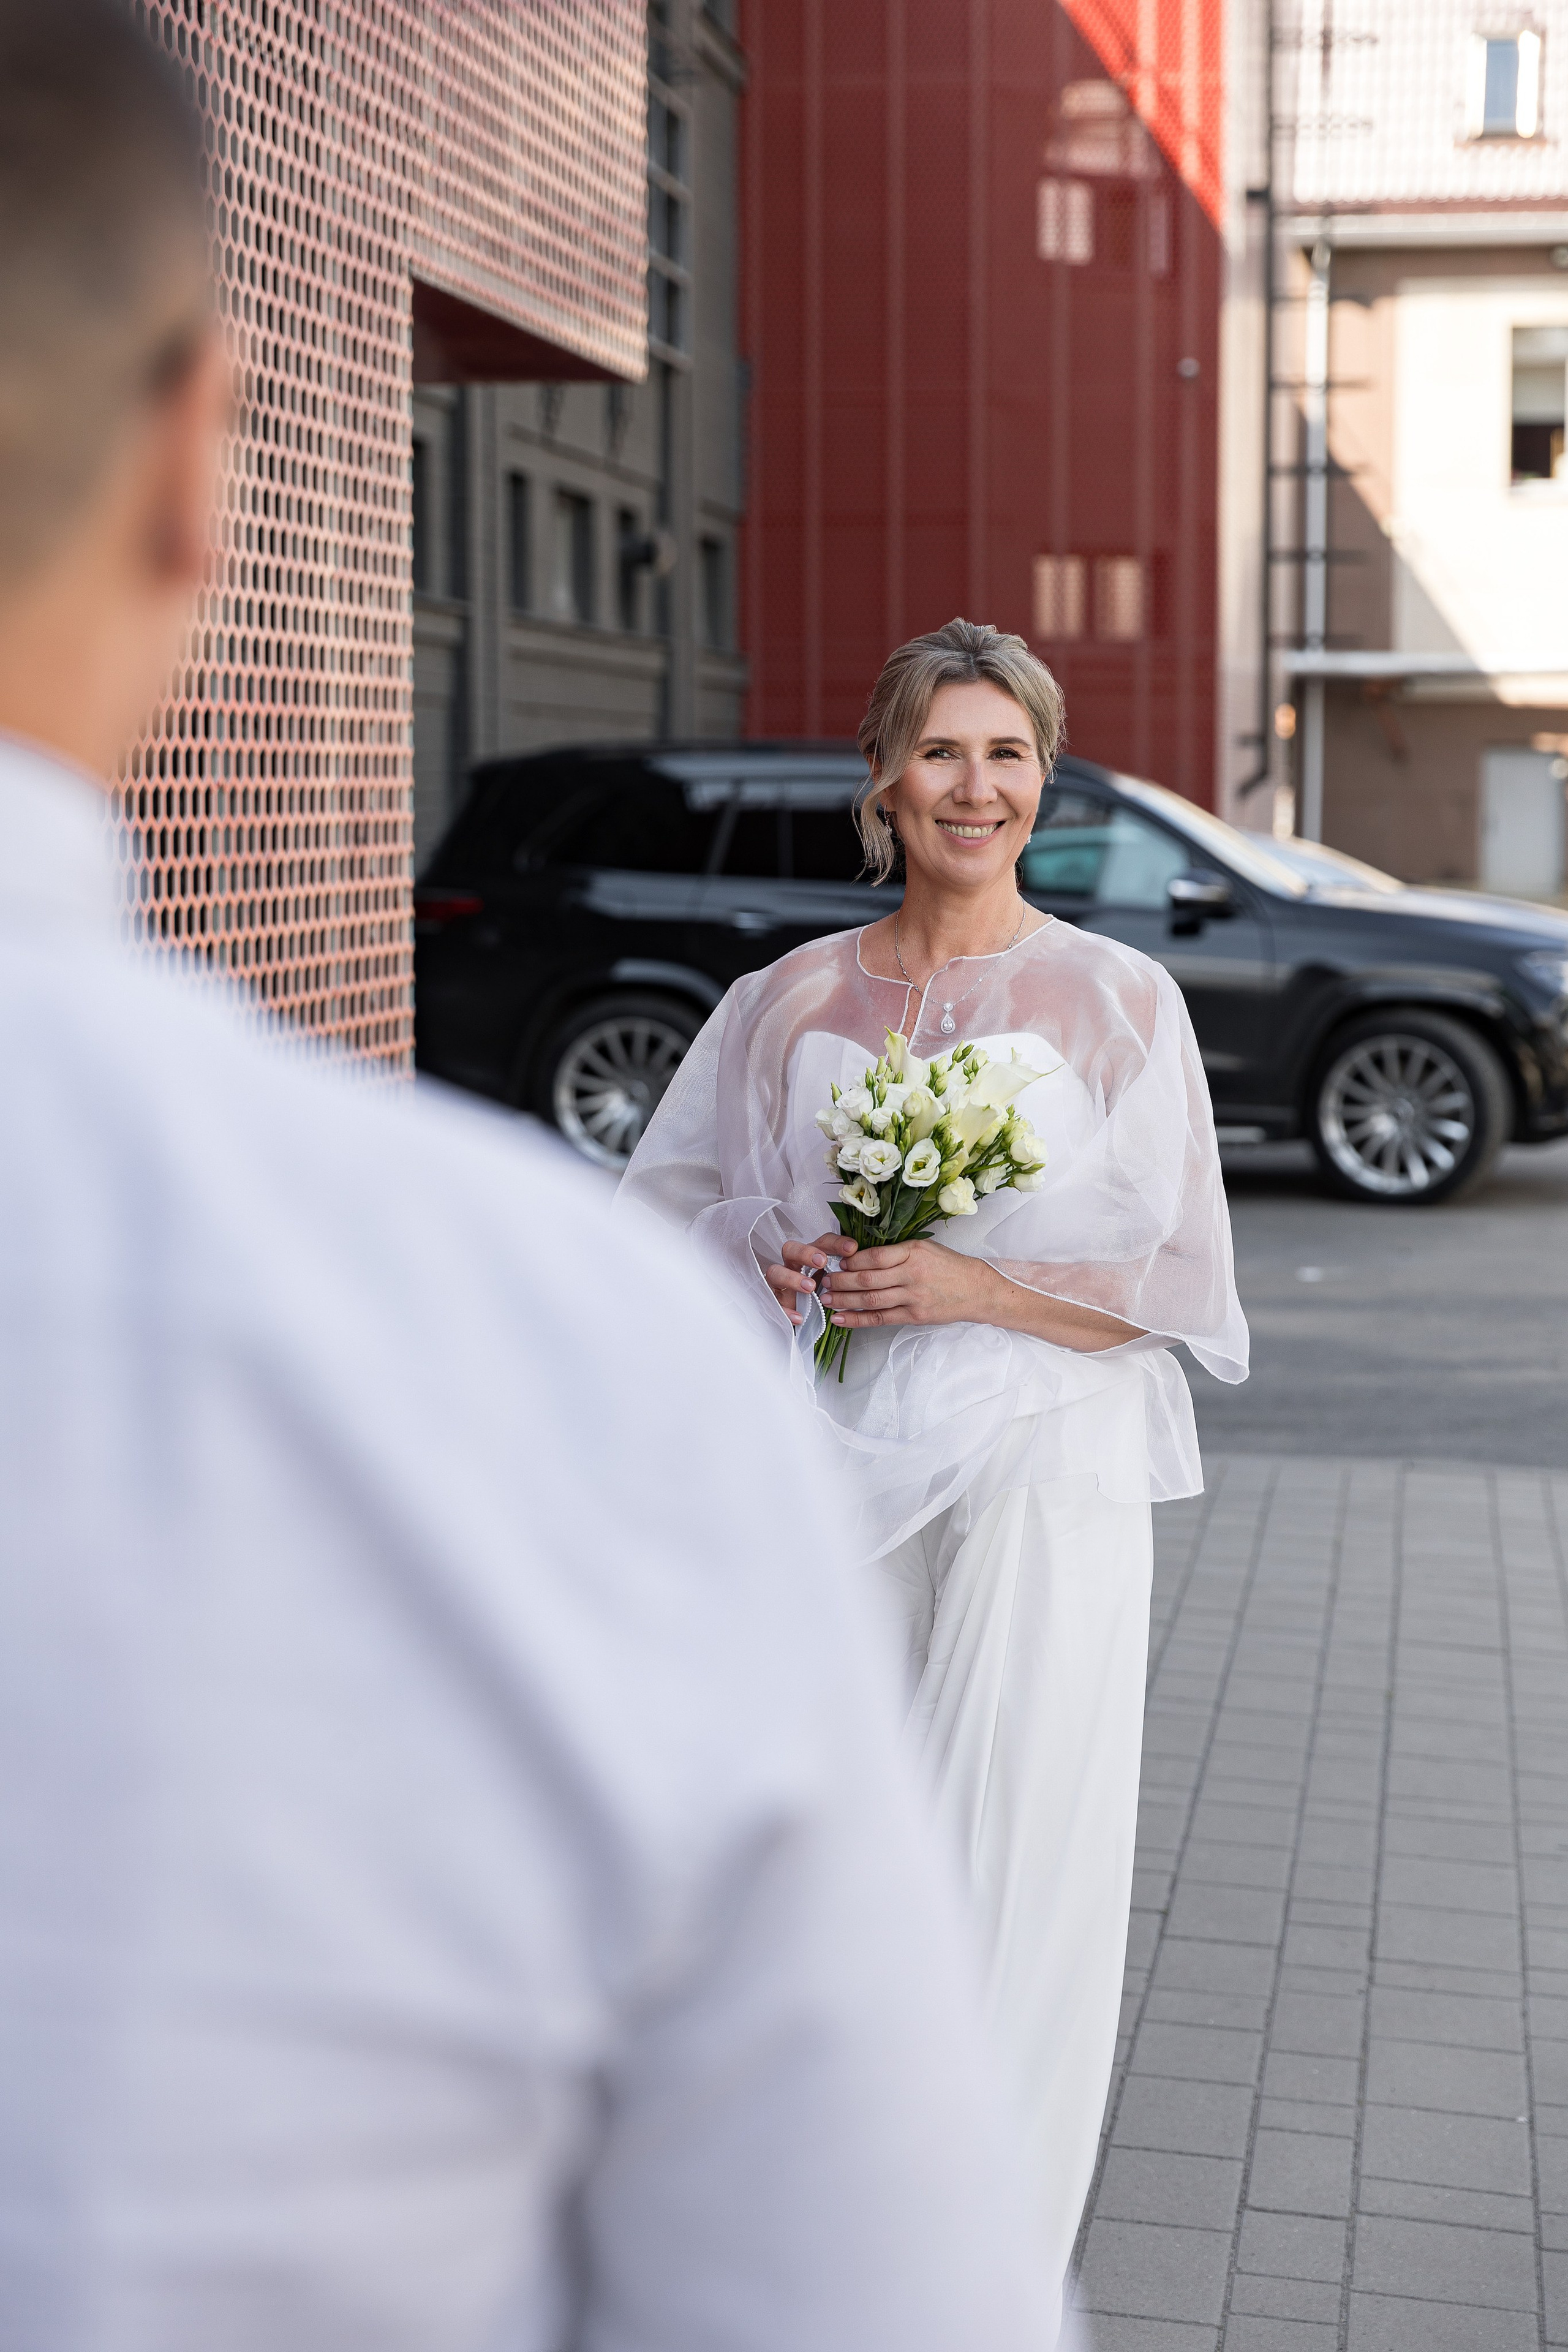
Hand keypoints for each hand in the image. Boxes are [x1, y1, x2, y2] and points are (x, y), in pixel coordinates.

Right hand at [764, 1231, 857, 1327]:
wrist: (805, 1314)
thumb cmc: (821, 1291)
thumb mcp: (836, 1280)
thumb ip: (846, 1271)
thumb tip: (865, 1263)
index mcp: (811, 1256)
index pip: (820, 1242)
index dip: (834, 1243)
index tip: (852, 1248)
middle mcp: (793, 1265)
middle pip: (791, 1249)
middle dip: (805, 1253)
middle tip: (822, 1261)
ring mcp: (780, 1283)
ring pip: (776, 1272)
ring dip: (792, 1278)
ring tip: (809, 1288)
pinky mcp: (775, 1301)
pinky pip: (774, 1303)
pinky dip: (785, 1310)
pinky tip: (799, 1317)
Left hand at [822, 1238, 1002, 1331]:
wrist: (976, 1289)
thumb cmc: (948, 1265)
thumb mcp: (924, 1248)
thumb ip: (896, 1252)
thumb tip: (860, 1256)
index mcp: (913, 1252)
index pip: (874, 1256)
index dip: (851, 1260)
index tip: (837, 1261)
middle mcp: (912, 1274)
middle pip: (868, 1279)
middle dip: (841, 1280)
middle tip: (823, 1280)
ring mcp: (913, 1297)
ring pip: (871, 1299)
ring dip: (844, 1300)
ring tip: (826, 1298)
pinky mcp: (914, 1315)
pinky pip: (880, 1318)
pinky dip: (857, 1319)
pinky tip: (840, 1319)